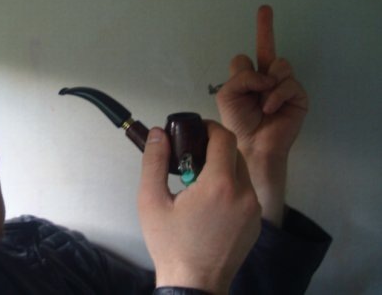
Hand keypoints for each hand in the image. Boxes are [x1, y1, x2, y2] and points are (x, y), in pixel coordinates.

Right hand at [138, 123, 260, 293]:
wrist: (194, 284)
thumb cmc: (171, 245)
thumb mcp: (151, 200)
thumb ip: (154, 162)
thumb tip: (157, 134)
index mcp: (219, 185)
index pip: (224, 138)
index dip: (209, 127)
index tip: (195, 129)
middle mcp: (243, 194)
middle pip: (235, 152)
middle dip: (214, 147)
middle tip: (191, 156)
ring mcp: (252, 209)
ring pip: (242, 171)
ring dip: (223, 167)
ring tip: (198, 181)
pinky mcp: (255, 222)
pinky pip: (246, 191)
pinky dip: (230, 186)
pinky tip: (210, 201)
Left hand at [216, 5, 307, 224]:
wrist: (253, 145)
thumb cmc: (238, 122)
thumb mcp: (228, 96)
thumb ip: (240, 78)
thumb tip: (265, 75)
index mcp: (247, 79)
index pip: (246, 58)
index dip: (247, 47)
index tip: (262, 12)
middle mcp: (265, 78)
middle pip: (267, 48)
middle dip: (265, 27)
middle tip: (265, 9)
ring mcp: (282, 85)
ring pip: (278, 65)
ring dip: (267, 84)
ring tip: (262, 102)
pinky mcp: (297, 96)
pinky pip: (287, 83)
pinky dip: (276, 95)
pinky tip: (270, 107)